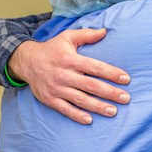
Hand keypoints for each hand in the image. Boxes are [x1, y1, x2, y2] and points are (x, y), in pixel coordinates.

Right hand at [8, 28, 130, 123]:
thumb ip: (87, 35)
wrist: (26, 61)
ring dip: (97, 106)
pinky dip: (77, 115)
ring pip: (80, 99)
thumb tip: (105, 31)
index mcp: (70, 59)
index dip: (111, 73)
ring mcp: (56, 88)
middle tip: (126, 98)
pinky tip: (90, 120)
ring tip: (113, 111)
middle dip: (110, 93)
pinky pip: (65, 109)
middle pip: (90, 85)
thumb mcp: (67, 37)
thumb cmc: (52, 49)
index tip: (126, 79)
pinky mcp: (49, 99)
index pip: (95, 67)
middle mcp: (64, 74)